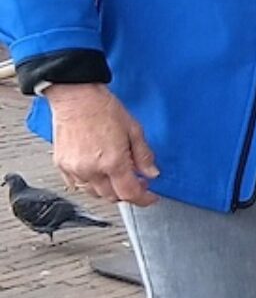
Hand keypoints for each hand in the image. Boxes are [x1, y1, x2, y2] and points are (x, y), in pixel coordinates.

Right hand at [43, 84, 157, 206]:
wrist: (76, 98)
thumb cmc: (103, 108)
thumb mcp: (134, 129)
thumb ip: (144, 155)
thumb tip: (151, 173)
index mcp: (112, 162)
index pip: (130, 193)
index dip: (143, 199)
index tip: (150, 197)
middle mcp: (91, 170)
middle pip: (113, 197)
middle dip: (127, 193)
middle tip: (137, 182)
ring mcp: (74, 170)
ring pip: (95, 194)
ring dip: (109, 190)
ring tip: (118, 175)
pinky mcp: (62, 166)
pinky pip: (78, 185)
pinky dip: (91, 184)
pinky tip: (99, 172)